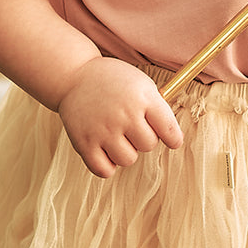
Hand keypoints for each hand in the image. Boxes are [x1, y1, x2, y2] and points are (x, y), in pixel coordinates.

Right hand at [57, 57, 182, 177]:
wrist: (74, 76)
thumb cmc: (114, 81)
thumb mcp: (141, 83)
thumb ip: (157, 108)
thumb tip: (172, 137)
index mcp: (142, 97)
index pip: (169, 130)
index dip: (173, 138)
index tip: (172, 140)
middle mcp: (124, 114)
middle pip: (148, 145)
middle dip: (143, 138)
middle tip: (131, 126)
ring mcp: (103, 129)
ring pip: (128, 159)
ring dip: (125, 151)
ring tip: (116, 135)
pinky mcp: (84, 143)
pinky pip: (104, 170)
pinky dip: (107, 164)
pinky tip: (105, 148)